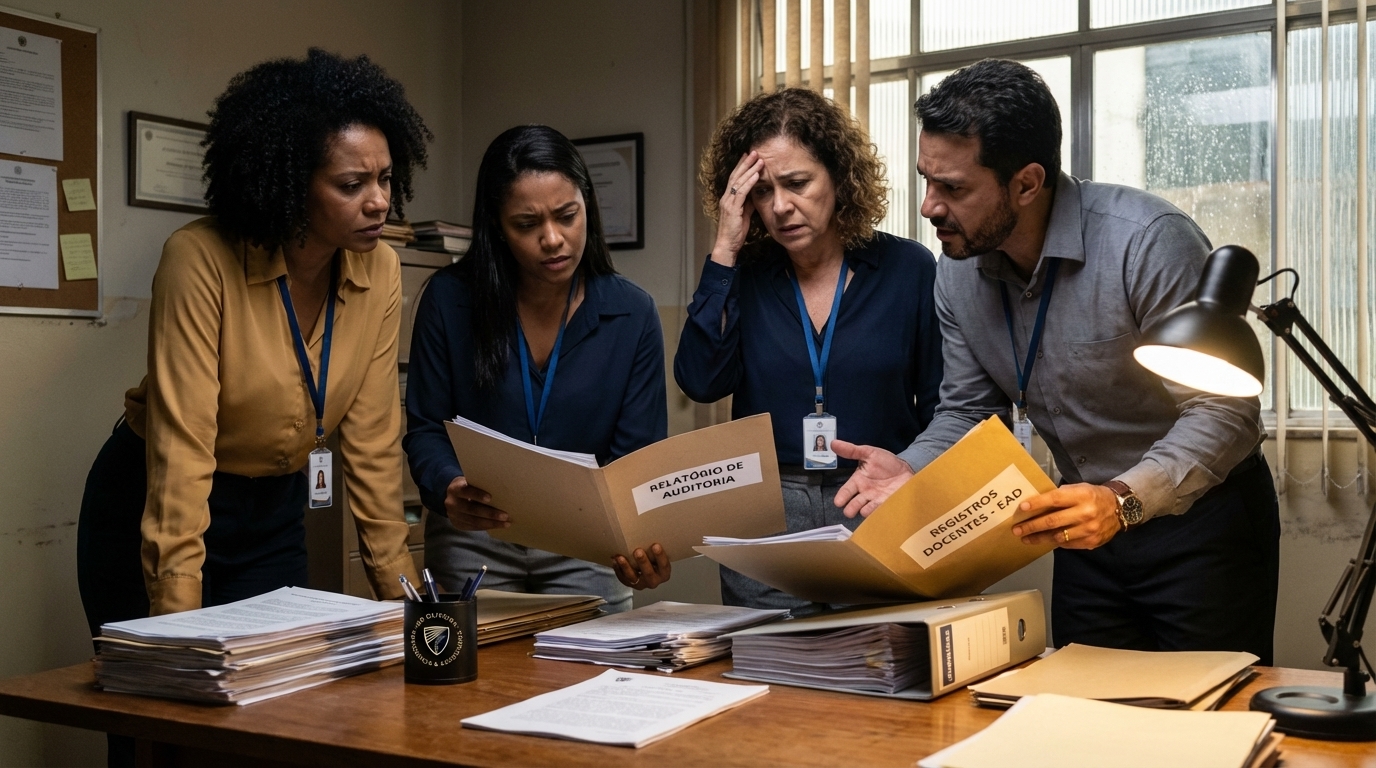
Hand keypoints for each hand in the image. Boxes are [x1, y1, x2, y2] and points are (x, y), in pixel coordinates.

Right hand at [443, 475, 508, 530]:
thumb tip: (501, 489)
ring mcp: (453, 515)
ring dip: (491, 523)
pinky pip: (473, 527)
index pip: (466, 491)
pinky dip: (486, 527)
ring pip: (474, 521)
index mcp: (455, 489)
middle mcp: (452, 503)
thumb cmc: (468, 486)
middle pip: (472, 509)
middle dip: (490, 513)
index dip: (478, 495)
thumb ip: (480, 485)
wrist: (451, 496)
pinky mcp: (457, 524)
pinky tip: (497, 526)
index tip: (490, 498)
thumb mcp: (470, 482)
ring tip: (506, 524)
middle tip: (505, 516)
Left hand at [611, 544, 671, 589]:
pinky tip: (615, 560)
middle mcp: (654, 581)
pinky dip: (618, 570)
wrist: (646, 569)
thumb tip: (650, 528)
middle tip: (638, 551)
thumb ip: (655, 548)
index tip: (656, 545)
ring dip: (626, 567)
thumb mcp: (657, 554)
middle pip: (649, 573)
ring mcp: (642, 584)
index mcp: (664, 573)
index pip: (664, 565)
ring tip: (620, 557)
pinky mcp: (631, 584)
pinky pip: (623, 579)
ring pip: (633, 578)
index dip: (660, 556)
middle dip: (643, 562)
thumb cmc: (653, 558)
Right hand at [710, 151, 763, 266]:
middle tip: (754, 151)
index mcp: (728, 199)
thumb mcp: (744, 214)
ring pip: (739, 181)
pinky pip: (742, 192)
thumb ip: (748, 203)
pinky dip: (749, 182)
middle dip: (745, 162)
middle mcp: (726, 198)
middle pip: (735, 176)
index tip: (749, 156)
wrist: (728, 245)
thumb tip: (756, 193)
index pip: (734, 178)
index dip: (741, 166)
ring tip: (758, 159)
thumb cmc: (735, 232)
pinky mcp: (732, 209)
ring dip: (749, 169)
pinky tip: (757, 175)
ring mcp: (728, 202)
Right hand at [831, 440, 913, 517]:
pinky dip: (878, 512)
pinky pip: (881, 510)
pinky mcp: (888, 504)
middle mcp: (865, 493)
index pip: (846, 491)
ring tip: (863, 511)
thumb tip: (833, 443)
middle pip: (854, 504)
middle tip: (849, 512)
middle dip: (851, 509)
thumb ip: (851, 451)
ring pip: (866, 510)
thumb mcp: (869, 453)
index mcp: (858, 481)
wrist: (906, 468)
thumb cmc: (885, 462)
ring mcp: (876, 500)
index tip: (838, 502)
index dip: (842, 497)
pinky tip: (878, 511)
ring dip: (864, 511)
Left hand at [1011, 483, 1121, 548]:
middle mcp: (1085, 513)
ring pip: (1058, 536)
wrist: (1121, 509)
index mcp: (1081, 496)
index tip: (1022, 508)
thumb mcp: (1080, 488)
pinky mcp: (1091, 541)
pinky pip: (1067, 544)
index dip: (1037, 504)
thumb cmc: (1094, 496)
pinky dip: (1055, 542)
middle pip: (1053, 521)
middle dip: (1032, 526)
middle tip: (1017, 529)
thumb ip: (1061, 495)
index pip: (1054, 499)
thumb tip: (1037, 502)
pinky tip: (1045, 540)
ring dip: (1039, 538)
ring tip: (1026, 538)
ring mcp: (1089, 529)